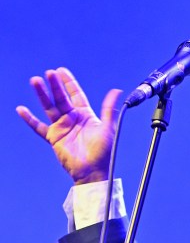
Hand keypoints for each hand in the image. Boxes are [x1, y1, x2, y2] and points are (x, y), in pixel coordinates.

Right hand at [16, 68, 121, 183]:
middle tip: (49, 73)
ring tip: (35, 81)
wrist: (93, 171)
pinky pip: (39, 127)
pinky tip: (21, 109)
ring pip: (49, 107)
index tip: (61, 71)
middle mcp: (72, 119)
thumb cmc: (103, 152)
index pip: (75, 94)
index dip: (68, 83)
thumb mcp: (108, 127)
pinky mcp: (54, 138)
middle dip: (55, 85)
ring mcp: (62, 127)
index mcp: (85, 115)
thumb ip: (109, 109)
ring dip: (42, 95)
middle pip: (61, 98)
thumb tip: (116, 91)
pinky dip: (30, 119)